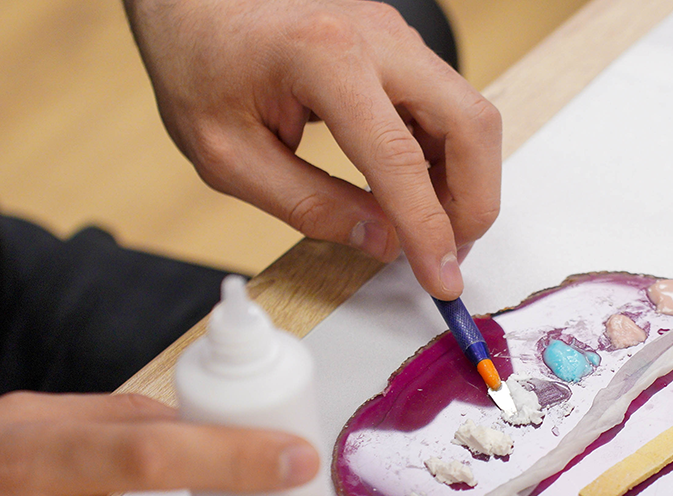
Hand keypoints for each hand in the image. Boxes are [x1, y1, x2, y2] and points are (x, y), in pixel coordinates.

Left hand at [124, 0, 502, 299]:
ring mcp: (396, 38)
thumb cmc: (199, 64)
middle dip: (473, 202)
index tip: (443, 280)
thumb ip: (310, 205)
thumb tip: (382, 242)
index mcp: (324, 58)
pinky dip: (445, 158)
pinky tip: (411, 189)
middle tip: (447, 253)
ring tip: (422, 225)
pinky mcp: (401, 48)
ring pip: (470, 117)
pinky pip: (448, 108)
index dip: (429, 230)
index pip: (400, 159)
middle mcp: (377, 38)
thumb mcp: (231, 156)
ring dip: (462, 182)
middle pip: (471, 125)